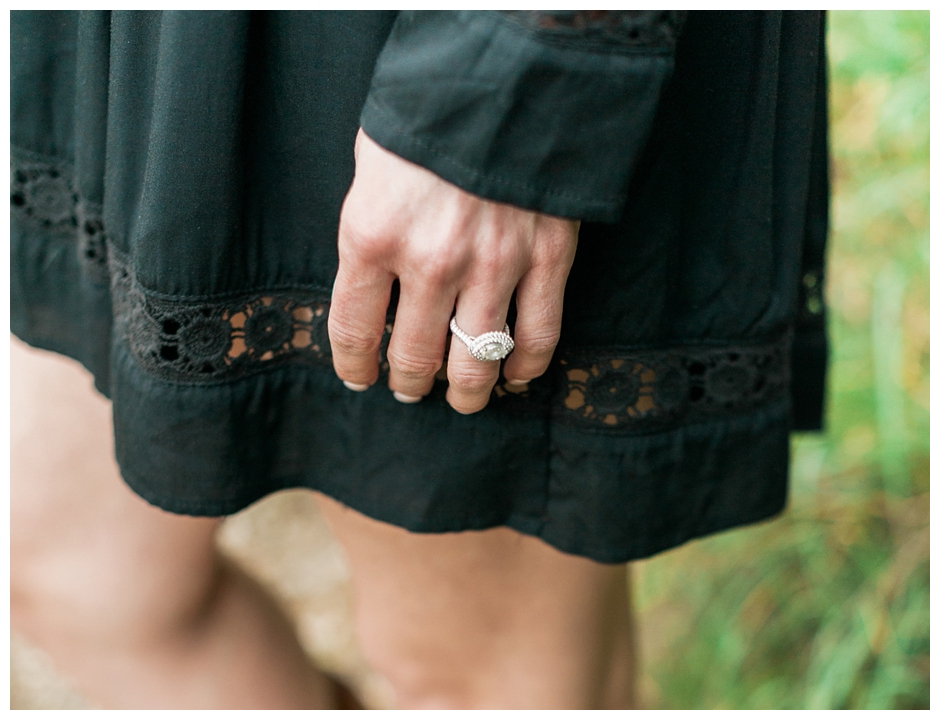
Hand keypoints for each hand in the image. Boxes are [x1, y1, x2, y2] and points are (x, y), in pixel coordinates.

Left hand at [328, 130, 579, 412]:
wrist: (512, 62)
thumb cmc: (432, 108)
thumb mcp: (375, 163)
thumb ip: (373, 230)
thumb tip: (376, 291)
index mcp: (374, 235)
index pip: (355, 330)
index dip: (356, 366)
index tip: (360, 379)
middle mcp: (431, 262)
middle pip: (415, 358)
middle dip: (408, 383)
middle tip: (410, 389)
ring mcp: (494, 265)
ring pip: (476, 364)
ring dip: (466, 393)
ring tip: (462, 400)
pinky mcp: (547, 259)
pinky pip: (537, 338)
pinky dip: (525, 369)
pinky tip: (515, 380)